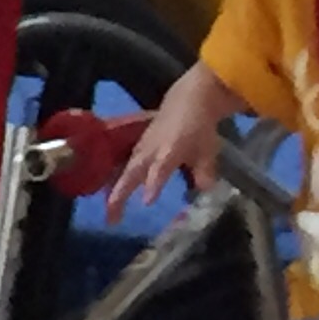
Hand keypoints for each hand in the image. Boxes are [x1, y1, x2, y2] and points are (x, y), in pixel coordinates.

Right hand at [107, 67, 243, 223]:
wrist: (188, 99)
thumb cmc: (199, 127)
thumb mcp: (208, 150)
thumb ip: (205, 171)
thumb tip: (204, 189)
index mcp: (169, 149)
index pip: (160, 169)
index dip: (153, 184)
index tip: (147, 202)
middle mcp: (151, 150)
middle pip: (132, 173)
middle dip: (120, 196)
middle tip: (111, 220)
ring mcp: (142, 147)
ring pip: (125, 172)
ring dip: (116, 192)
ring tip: (110, 215)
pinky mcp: (138, 147)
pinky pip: (125, 167)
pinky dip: (118, 182)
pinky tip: (114, 198)